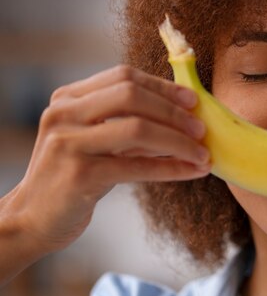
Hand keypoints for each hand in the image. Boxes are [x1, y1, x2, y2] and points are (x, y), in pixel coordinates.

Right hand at [6, 65, 211, 255]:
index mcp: (69, 98)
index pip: (123, 77)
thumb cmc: (75, 176)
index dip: (163, 87)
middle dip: (174, 112)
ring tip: (203, 154)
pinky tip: (193, 171)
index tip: (193, 100)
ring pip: (138, 129)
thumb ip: (130, 125)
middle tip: (201, 129)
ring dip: (179, 141)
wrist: (34, 218)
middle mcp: (64, 114)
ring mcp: (68, 143)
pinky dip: (171, 168)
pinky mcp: (79, 175)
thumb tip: (185, 118)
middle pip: (132, 96)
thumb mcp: (98, 142)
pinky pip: (137, 167)